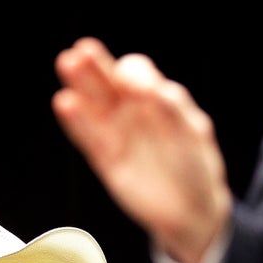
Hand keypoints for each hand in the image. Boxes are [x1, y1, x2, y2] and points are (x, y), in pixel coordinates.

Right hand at [52, 37, 230, 262]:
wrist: (192, 210)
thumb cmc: (196, 167)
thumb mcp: (193, 134)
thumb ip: (173, 110)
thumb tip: (150, 89)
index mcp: (155, 99)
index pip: (137, 73)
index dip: (133, 73)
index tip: (134, 85)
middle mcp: (132, 112)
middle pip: (108, 83)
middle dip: (96, 67)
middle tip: (81, 53)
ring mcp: (118, 135)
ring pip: (94, 106)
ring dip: (80, 86)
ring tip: (67, 64)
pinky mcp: (107, 160)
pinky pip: (89, 138)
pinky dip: (77, 121)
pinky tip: (65, 104)